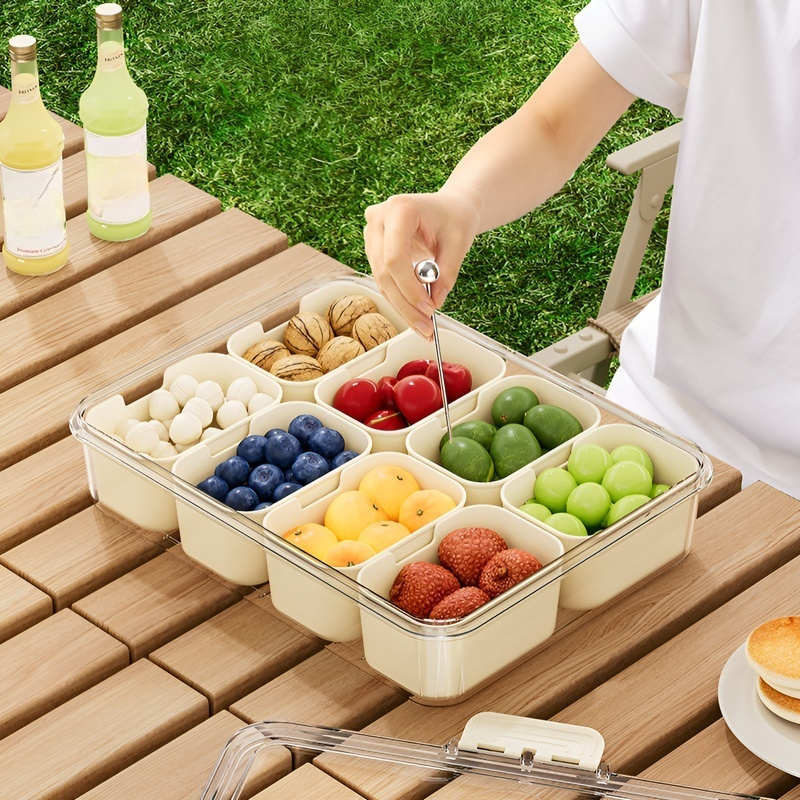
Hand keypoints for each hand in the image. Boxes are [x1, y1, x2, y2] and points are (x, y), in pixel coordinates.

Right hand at [363, 188, 478, 338]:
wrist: (449, 207)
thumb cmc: (455, 217)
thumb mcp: (459, 242)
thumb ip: (447, 272)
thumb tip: (434, 302)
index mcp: (400, 208)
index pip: (395, 257)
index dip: (410, 288)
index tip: (428, 308)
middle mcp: (379, 219)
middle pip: (385, 272)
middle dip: (406, 304)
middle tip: (426, 327)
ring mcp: (372, 234)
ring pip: (381, 280)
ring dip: (402, 307)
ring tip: (423, 326)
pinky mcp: (374, 249)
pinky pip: (384, 280)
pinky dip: (400, 299)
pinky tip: (415, 315)